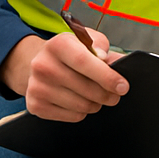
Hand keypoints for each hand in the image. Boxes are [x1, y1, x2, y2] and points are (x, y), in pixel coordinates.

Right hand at [0, 30, 127, 121]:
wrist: (39, 64)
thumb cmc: (69, 53)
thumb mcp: (86, 40)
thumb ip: (103, 47)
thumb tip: (114, 62)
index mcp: (58, 45)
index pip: (85, 63)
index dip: (107, 77)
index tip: (122, 87)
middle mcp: (43, 65)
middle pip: (87, 89)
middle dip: (107, 95)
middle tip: (114, 94)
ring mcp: (37, 87)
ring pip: (82, 106)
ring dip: (96, 103)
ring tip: (95, 95)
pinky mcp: (35, 105)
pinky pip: (73, 116)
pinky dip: (82, 112)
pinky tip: (78, 100)